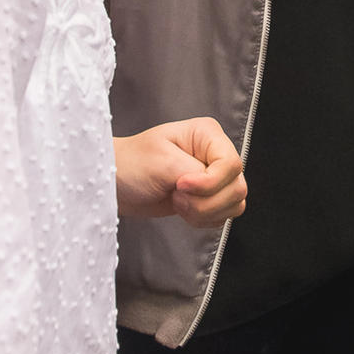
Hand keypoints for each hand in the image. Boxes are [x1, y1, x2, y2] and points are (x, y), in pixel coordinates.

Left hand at [114, 118, 247, 227]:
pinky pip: (224, 215)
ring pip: (234, 204)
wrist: (117, 184)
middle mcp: (216, 153)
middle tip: (176, 194)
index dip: (209, 182)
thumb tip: (210, 185)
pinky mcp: (210, 197)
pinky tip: (182, 209)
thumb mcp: (162, 162)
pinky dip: (203, 219)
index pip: (231, 164)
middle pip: (236, 187)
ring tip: (177, 201)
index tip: (180, 186)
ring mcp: (215, 176)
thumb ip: (194, 173)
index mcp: (208, 134)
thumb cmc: (132, 164)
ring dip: (203, 212)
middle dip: (205, 201)